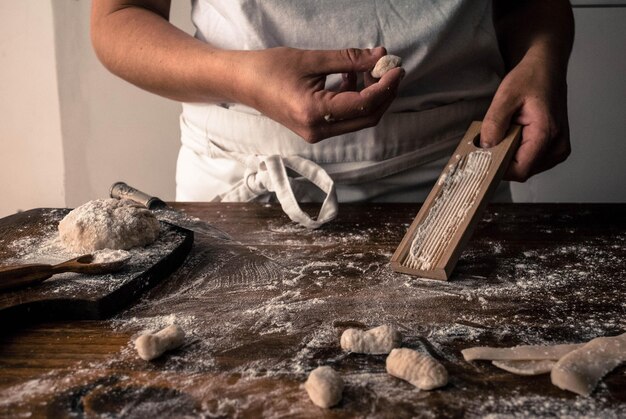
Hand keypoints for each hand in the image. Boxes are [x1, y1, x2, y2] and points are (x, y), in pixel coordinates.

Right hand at [232, 46, 404, 142]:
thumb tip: (380, 56)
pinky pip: (345, 118)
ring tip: (370, 68)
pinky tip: (350, 78)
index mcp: (314, 113)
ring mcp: (316, 133)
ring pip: (358, 119)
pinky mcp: (315, 129)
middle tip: (391, 69)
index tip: (396, 68)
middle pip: (366, 117)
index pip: (363, 104)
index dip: (385, 86)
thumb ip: (349, 60)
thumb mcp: (312, 59)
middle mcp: (317, 130)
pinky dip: (354, 99)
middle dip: (383, 93)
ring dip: (370, 96)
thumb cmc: (270, 68)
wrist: (242, 83)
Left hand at [480, 53, 570, 180]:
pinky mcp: (554, 149)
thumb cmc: (530, 78)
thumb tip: (485, 148)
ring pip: (525, 168)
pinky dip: (518, 153)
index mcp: (546, 134)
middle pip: (522, 171)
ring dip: (510, 155)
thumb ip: (494, 124)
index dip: (498, 168)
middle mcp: (557, 146)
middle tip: (494, 137)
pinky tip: (515, 135)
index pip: (520, 171)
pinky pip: (530, 162)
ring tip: (508, 132)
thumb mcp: (505, 96)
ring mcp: (558, 150)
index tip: (484, 156)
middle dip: (503, 159)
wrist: (547, 69)